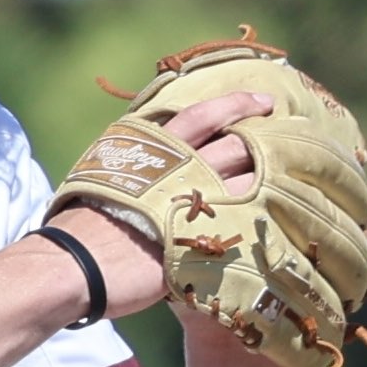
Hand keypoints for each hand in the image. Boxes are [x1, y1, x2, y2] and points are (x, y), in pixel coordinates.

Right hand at [62, 88, 270, 318]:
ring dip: (271, 182)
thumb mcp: (105, 178)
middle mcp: (178, 168)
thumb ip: (137, 168)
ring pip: (246, 183)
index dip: (236, 104)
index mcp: (153, 148)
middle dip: (266, 141)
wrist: (73, 265)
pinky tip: (279, 226)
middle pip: (235, 145)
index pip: (203, 115)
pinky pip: (241, 228)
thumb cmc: (81, 226)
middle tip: (293, 140)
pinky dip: (262, 224)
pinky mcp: (198, 241)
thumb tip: (151, 168)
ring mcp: (191, 203)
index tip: (263, 101)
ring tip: (293, 185)